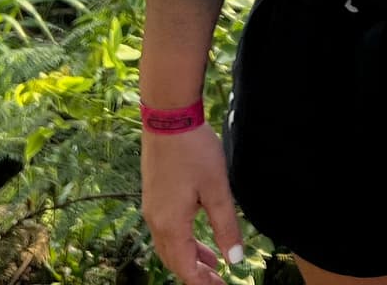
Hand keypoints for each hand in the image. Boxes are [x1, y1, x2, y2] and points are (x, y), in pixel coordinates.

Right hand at [142, 123, 245, 283]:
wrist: (168, 117)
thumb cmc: (194, 151)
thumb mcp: (217, 190)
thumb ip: (226, 226)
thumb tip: (235, 259)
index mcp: (171, 225)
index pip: (185, 268)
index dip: (203, 282)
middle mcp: (156, 221)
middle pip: (174, 260)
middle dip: (196, 273)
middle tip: (219, 280)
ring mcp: (151, 208)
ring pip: (169, 245)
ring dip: (190, 256)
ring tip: (213, 262)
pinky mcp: (153, 195)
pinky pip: (165, 229)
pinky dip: (183, 239)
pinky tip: (198, 232)